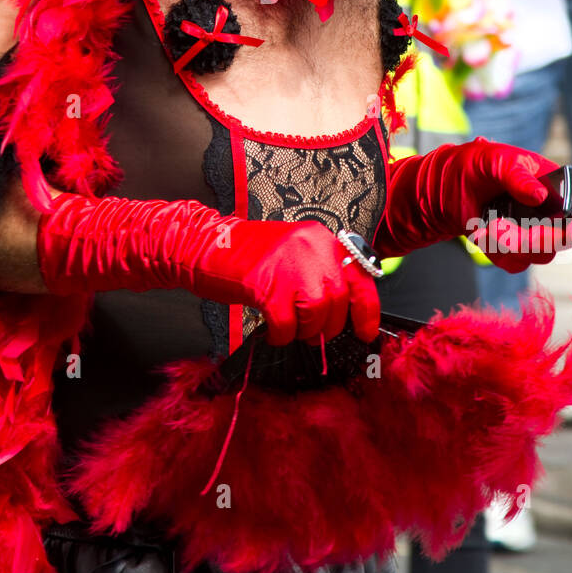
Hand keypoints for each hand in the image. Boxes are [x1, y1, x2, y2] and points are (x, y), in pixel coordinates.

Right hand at [36, 194, 379, 344]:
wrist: (205, 246)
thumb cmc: (246, 255)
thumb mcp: (292, 253)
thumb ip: (319, 271)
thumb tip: (342, 308)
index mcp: (319, 238)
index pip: (360, 276)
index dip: (366, 309)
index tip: (365, 331)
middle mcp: (311, 247)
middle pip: (339, 300)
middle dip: (328, 325)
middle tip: (310, 331)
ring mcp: (290, 265)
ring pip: (317, 314)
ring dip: (304, 331)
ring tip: (288, 327)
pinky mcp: (268, 285)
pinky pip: (288, 324)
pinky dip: (281, 334)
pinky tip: (271, 330)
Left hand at [373, 138, 571, 273]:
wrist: (441, 188)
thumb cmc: (471, 165)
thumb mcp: (491, 161)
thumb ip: (516, 175)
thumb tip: (540, 196)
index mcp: (552, 183)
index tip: (567, 234)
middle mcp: (548, 210)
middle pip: (561, 239)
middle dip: (530, 237)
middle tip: (498, 226)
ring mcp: (533, 231)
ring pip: (539, 255)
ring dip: (508, 244)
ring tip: (483, 224)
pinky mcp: (515, 249)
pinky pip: (516, 264)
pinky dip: (496, 252)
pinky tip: (480, 232)